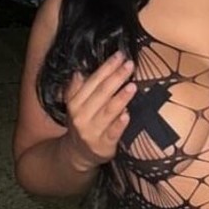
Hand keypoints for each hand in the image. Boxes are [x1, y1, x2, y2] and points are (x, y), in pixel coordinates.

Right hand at [63, 51, 136, 171]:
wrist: (78, 154)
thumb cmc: (83, 123)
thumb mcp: (75, 106)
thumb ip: (77, 88)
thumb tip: (78, 72)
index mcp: (75, 103)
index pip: (93, 81)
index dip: (106, 67)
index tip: (120, 55)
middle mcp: (81, 116)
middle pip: (101, 93)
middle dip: (116, 77)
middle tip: (130, 65)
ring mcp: (92, 131)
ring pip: (108, 111)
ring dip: (120, 98)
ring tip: (132, 86)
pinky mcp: (103, 145)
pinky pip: (113, 133)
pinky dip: (120, 124)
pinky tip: (127, 114)